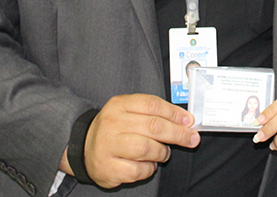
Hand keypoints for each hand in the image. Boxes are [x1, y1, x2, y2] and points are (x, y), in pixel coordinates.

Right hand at [82, 94, 199, 187]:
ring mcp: (108, 146)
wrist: (84, 148)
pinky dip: (149, 169)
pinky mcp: (107, 167)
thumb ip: (154, 113)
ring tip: (164, 153)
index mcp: (119, 105)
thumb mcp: (129, 112)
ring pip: (146, 148)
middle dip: (178, 134)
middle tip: (192, 139)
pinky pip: (138, 170)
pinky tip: (149, 165)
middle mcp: (112, 123)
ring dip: (162, 152)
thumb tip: (185, 121)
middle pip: (153, 126)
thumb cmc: (116, 129)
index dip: (174, 113)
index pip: (152, 104)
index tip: (189, 121)